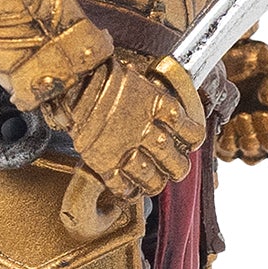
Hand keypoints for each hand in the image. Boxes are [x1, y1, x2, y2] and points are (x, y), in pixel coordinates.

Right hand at [46, 55, 209, 201]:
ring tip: (154, 182)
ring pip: (150, 177)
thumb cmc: (104, 77)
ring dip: (154, 183)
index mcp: (159, 107)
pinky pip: (121, 184)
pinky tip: (131, 190)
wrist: (74, 82)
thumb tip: (167, 112)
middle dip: (177, 168)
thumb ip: (156, 101)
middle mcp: (146, 130)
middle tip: (176, 168)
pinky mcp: (103, 161)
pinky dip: (128, 191)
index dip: (193, 140)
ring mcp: (125, 147)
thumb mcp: (140, 82)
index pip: (191, 133)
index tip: (190, 142)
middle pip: (175, 161)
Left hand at [216, 37, 267, 163]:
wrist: (215, 62)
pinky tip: (228, 122)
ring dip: (249, 137)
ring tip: (242, 116)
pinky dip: (229, 138)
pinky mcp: (224, 144)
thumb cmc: (248, 63)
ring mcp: (248, 142)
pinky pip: (228, 152)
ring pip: (254, 157)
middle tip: (262, 116)